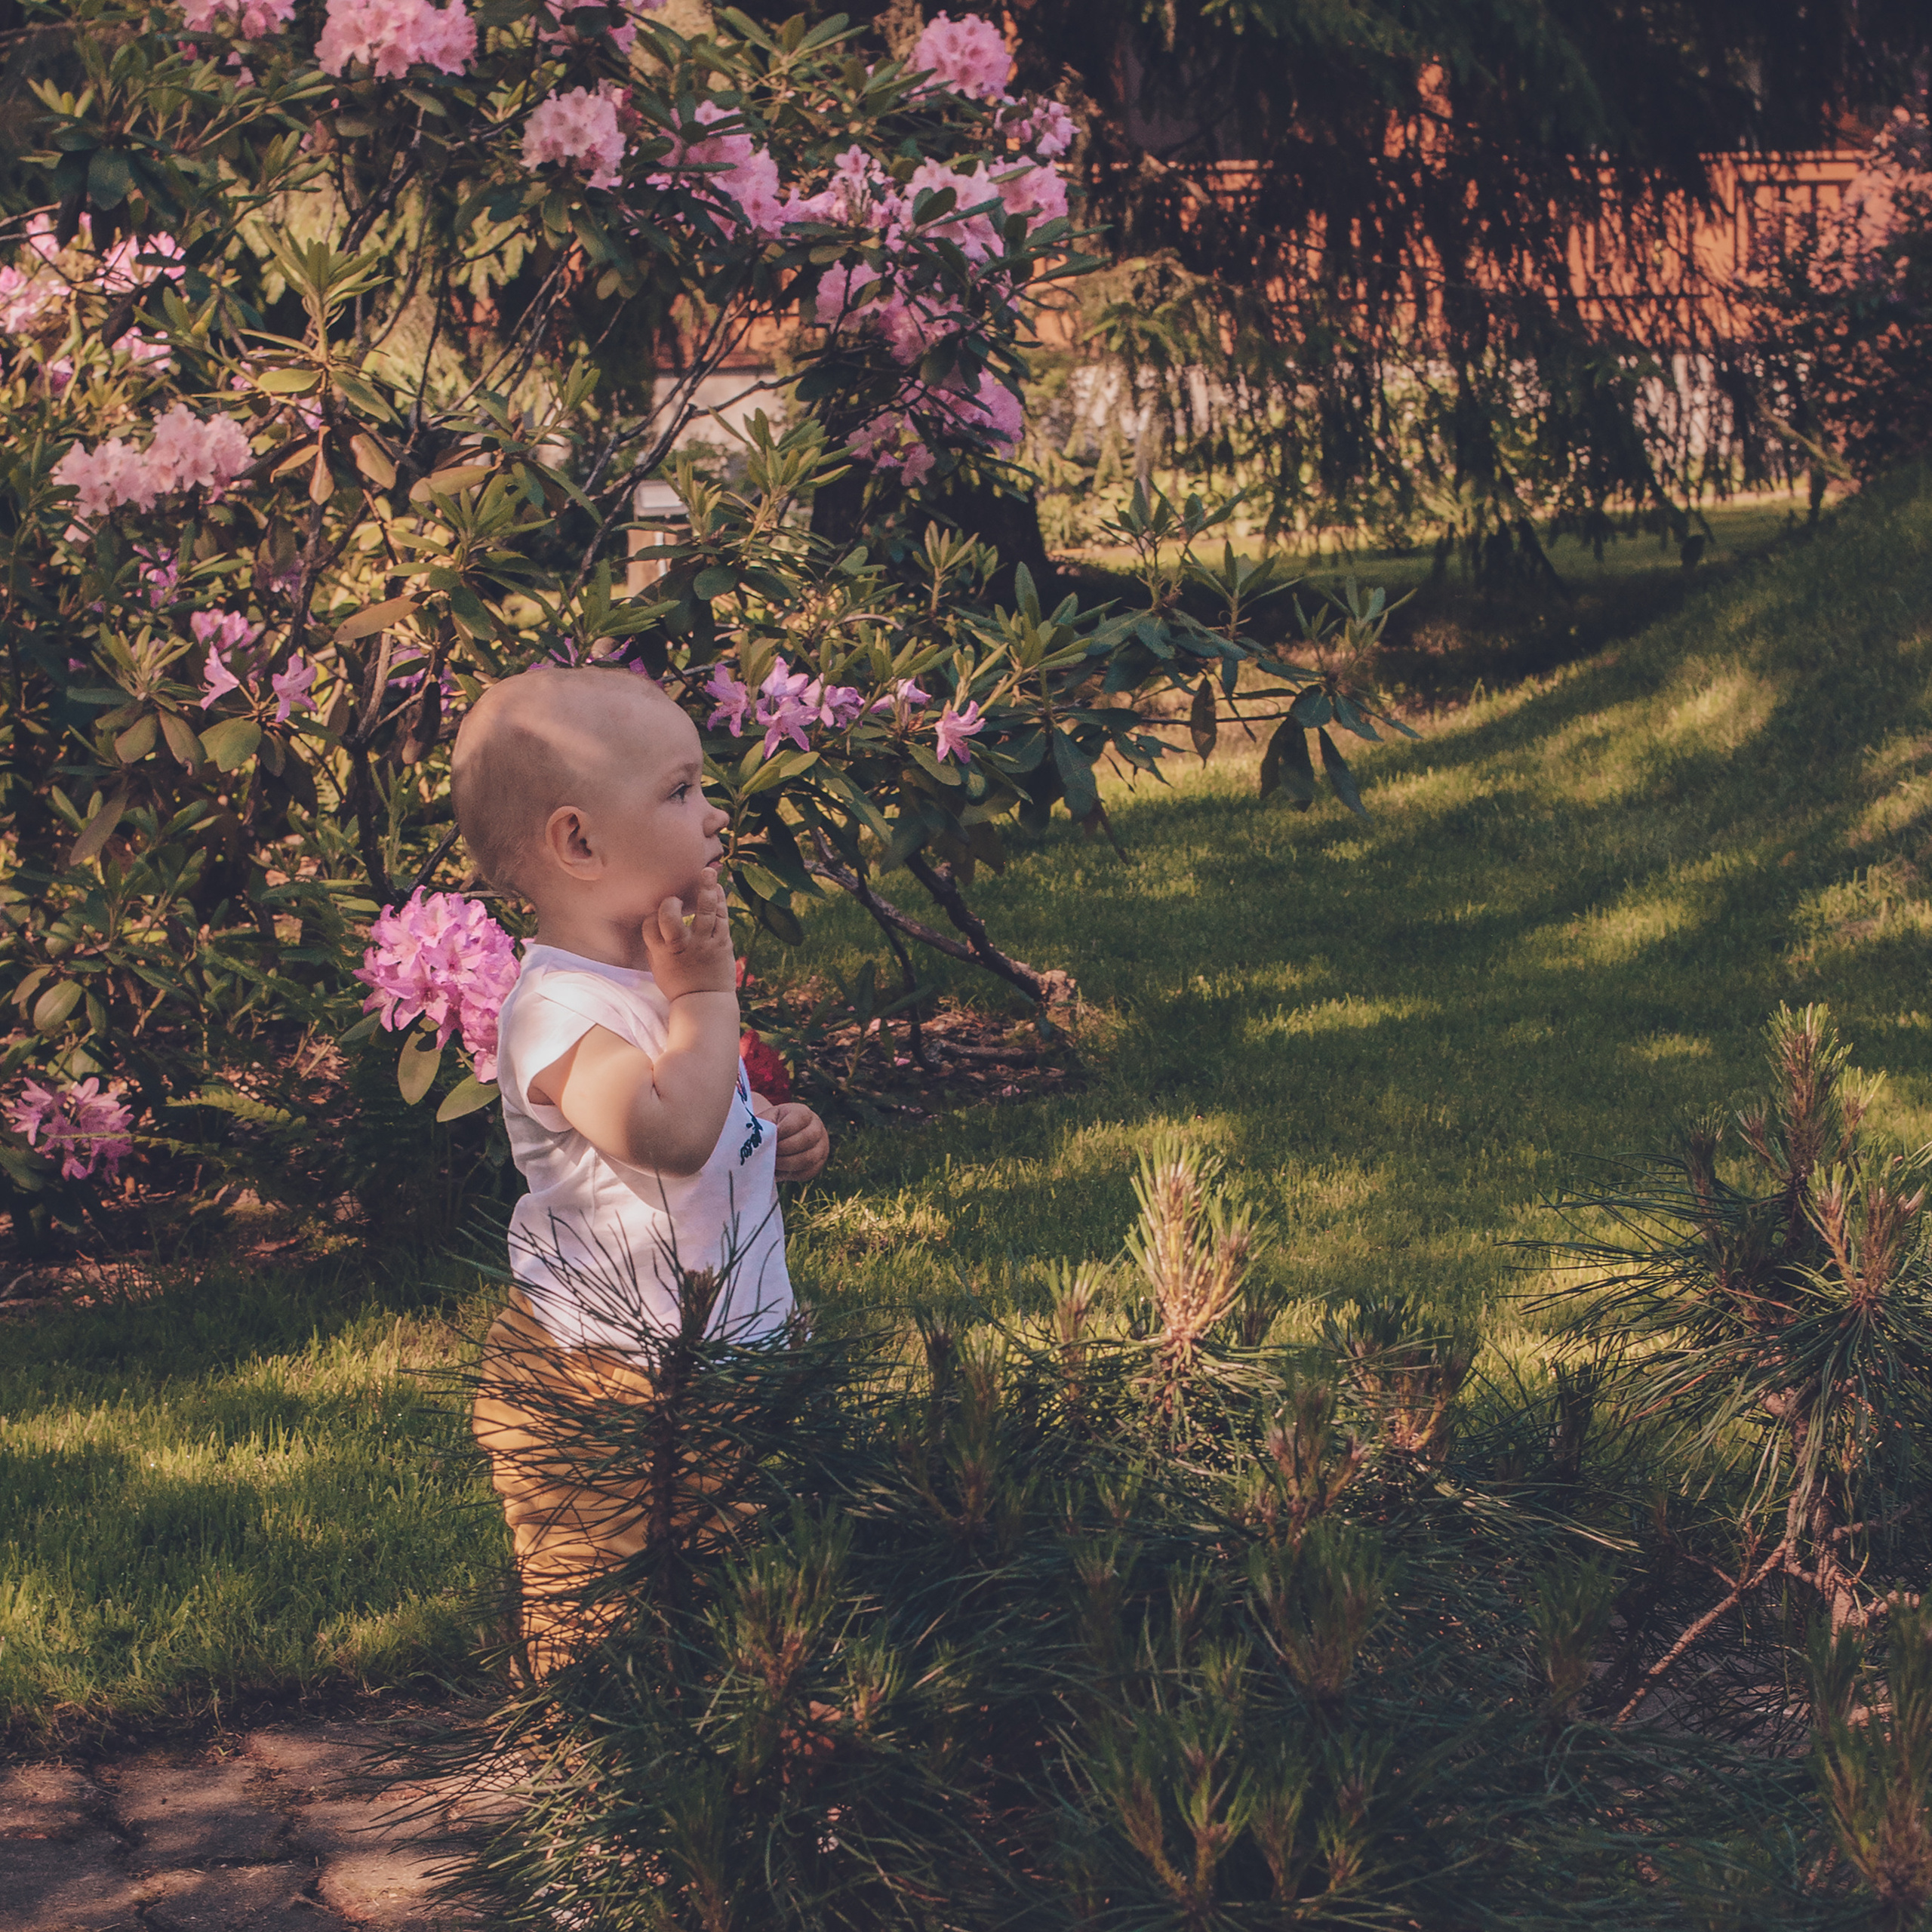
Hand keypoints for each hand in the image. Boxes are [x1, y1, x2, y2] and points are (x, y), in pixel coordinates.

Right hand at [641, 877, 735, 1001]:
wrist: (705, 1001)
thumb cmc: (680, 985)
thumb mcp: (658, 968)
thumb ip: (654, 947)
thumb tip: (653, 925)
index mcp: (662, 953)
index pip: (650, 925)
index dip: (652, 916)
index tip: (657, 915)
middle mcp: (682, 946)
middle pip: (671, 918)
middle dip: (671, 903)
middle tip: (675, 898)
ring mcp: (704, 943)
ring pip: (704, 912)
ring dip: (706, 889)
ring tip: (708, 872)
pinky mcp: (722, 943)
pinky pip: (722, 918)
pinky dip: (720, 901)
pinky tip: (718, 889)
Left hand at [771, 1102, 829, 1181]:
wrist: (783, 1137)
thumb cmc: (773, 1127)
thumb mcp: (767, 1120)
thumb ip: (764, 1127)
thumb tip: (760, 1141)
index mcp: (803, 1113)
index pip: (799, 1119)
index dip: (783, 1130)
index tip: (769, 1138)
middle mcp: (817, 1127)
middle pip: (807, 1139)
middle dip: (784, 1149)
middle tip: (770, 1154)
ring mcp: (821, 1146)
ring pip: (809, 1158)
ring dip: (787, 1163)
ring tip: (773, 1163)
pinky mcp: (819, 1163)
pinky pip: (808, 1172)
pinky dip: (792, 1174)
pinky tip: (780, 1170)